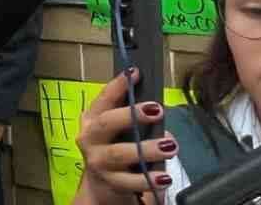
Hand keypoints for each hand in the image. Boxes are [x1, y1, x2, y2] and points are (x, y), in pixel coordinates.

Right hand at [74, 69, 175, 204]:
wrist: (102, 187)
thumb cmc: (115, 149)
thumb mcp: (120, 132)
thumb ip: (134, 121)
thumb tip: (159, 118)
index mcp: (92, 120)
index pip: (103, 99)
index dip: (117, 85)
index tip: (135, 72)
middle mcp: (90, 138)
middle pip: (106, 123)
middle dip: (131, 115)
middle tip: (157, 110)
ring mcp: (98, 161)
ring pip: (120, 154)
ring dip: (146, 149)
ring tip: (170, 146)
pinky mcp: (110, 182)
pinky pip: (131, 181)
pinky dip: (149, 179)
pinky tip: (164, 177)